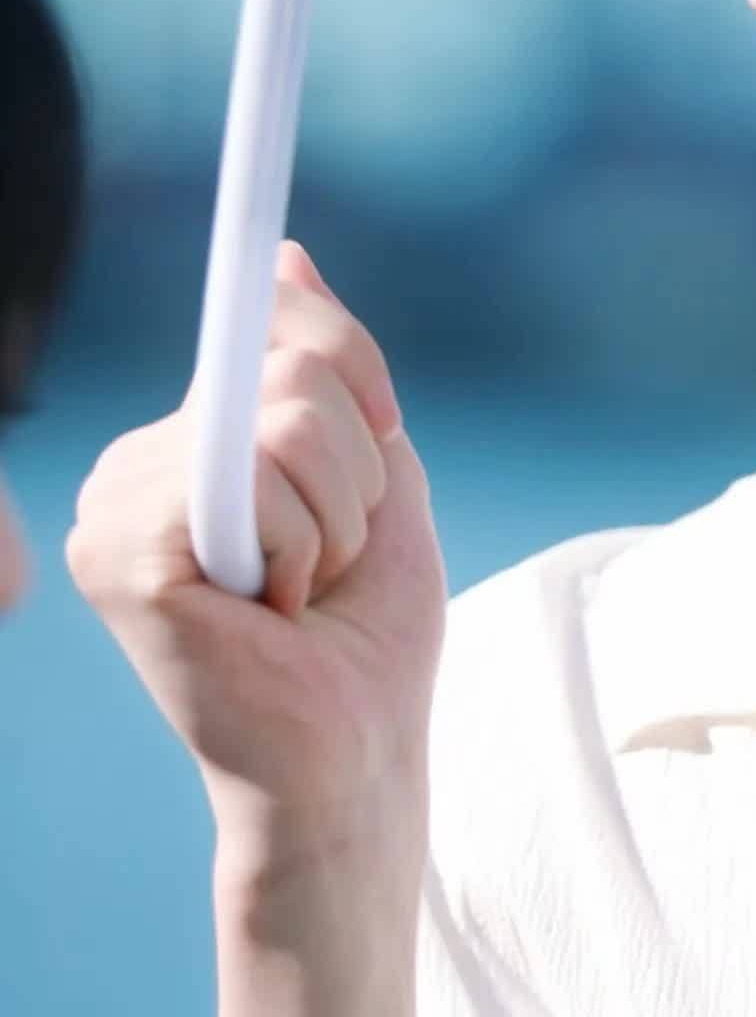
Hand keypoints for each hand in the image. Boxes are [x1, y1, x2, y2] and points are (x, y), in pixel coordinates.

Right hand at [65, 240, 446, 865]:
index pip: (265, 332)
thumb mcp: (377, 477)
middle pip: (287, 368)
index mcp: (188, 448)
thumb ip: (330, 372)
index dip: (341, 360)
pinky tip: (270, 612)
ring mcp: (112, 511)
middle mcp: (134, 469)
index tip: (382, 430)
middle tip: (329, 565)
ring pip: (277, 422)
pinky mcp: (118, 559)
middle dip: (356, 472)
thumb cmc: (367, 637)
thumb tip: (286, 257)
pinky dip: (301, 550)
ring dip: (337, 520)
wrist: (356, 758)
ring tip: (301, 594)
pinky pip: (251, 487)